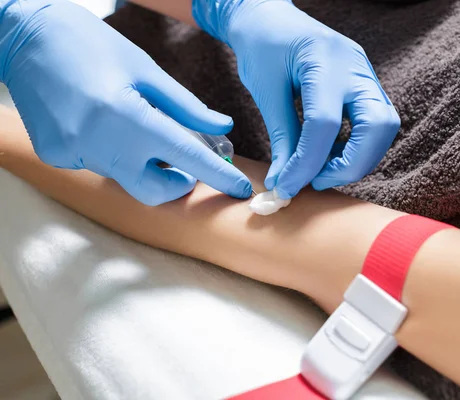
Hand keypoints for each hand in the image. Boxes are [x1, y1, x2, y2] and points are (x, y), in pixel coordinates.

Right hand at [0, 0, 251, 205]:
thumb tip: (221, 127)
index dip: (217, 176)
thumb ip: (186, 105)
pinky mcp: (56, 156)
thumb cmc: (89, 43)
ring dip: (141, 161)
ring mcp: (73, 153)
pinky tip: (99, 121)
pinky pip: (97, 164)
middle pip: (152, 191)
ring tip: (131, 122)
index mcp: (126, 115)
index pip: (184, 157)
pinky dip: (111, 151)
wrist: (22, 35)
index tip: (241, 190)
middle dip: (176, 184)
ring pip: (125, 176)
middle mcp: (98, 143)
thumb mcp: (145, 68)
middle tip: (182, 163)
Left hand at [193, 0, 399, 198]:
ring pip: (385, 127)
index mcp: (323, 59)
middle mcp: (355, 65)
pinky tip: (328, 153)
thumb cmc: (262, 46)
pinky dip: (357, 146)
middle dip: (351, 164)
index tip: (285, 188)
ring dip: (358, 158)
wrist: (271, 17)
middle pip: (378, 126)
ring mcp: (366, 73)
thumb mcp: (265, 91)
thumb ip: (281, 137)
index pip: (323, 124)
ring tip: (321, 169)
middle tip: (317, 181)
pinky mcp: (366, 84)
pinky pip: (376, 122)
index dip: (306, 164)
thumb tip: (282, 182)